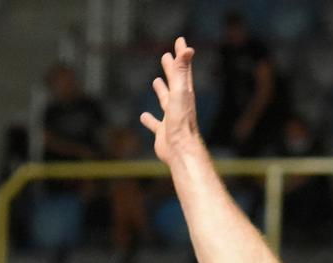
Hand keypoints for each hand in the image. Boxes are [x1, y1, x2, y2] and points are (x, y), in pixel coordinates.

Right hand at [139, 37, 199, 162]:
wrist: (180, 150)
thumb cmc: (181, 122)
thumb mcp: (180, 92)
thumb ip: (182, 71)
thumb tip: (189, 49)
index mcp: (184, 93)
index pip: (183, 69)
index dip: (181, 55)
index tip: (180, 41)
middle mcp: (179, 104)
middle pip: (175, 82)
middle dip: (171, 68)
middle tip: (166, 56)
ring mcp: (171, 118)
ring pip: (165, 100)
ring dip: (161, 90)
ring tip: (156, 81)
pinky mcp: (163, 132)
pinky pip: (155, 123)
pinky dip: (149, 119)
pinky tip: (143, 116)